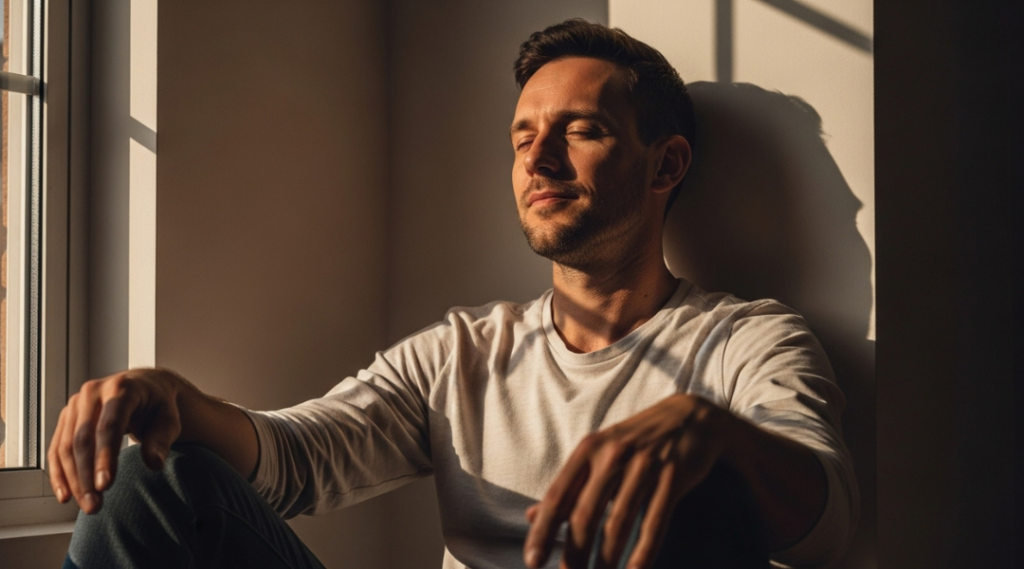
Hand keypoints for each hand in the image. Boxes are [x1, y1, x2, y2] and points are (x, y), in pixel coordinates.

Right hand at [47, 368, 187, 513]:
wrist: (144, 388)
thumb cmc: (158, 406)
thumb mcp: (169, 420)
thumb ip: (162, 441)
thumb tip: (155, 464)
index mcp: (121, 389)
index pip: (109, 426)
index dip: (105, 456)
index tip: (105, 485)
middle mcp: (93, 393)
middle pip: (83, 439)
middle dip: (87, 475)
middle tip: (95, 505)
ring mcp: (75, 405)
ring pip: (66, 446)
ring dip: (74, 479)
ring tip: (88, 505)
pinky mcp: (66, 418)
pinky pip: (56, 449)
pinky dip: (59, 474)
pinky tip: (66, 496)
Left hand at [523, 394, 736, 568]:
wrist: (690, 417)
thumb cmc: (635, 441)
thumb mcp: (598, 454)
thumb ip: (568, 486)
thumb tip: (532, 516)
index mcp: (589, 450)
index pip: (558, 496)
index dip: (543, 531)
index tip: (533, 561)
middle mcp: (613, 455)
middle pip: (586, 514)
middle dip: (574, 554)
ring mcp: (645, 465)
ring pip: (619, 522)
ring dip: (607, 560)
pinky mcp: (673, 476)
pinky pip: (655, 522)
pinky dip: (644, 552)